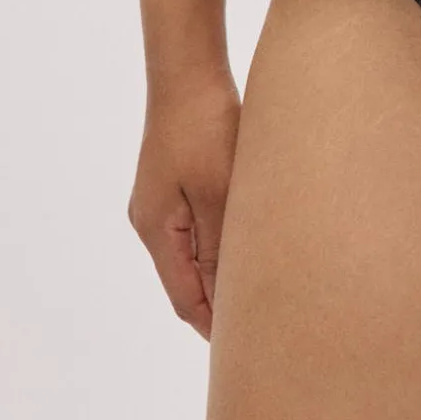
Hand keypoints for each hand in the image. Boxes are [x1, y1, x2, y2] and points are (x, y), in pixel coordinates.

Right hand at [128, 65, 240, 338]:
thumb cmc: (203, 127)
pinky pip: (201, 225)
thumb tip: (228, 299)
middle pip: (188, 279)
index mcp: (157, 230)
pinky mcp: (180, 179)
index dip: (214, 325)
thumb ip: (221, 247)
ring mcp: (164, 200)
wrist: (189, 70)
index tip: (248, 349)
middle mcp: (153, 221)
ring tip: (267, 289)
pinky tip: (254, 241)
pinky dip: (224, 241)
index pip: (185, 297)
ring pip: (197, 251)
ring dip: (225, 270)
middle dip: (221, 304)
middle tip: (263, 325)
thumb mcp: (218, 191)